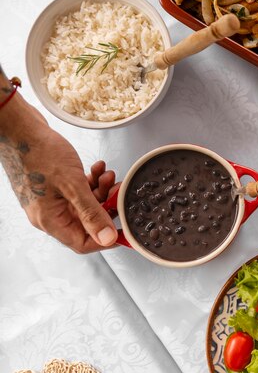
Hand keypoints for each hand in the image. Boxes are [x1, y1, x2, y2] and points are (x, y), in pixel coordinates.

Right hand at [0, 98, 117, 252]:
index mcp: (50, 220)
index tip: (123, 224)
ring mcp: (51, 200)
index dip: (106, 237)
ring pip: (85, 204)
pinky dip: (91, 181)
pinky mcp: (53, 186)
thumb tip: (107, 238)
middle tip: (118, 191)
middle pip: (87, 222)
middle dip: (106, 206)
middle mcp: (49, 214)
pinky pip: (79, 191)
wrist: (19, 128)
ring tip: (108, 175)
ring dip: (101, 190)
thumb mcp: (72, 185)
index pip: (83, 244)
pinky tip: (98, 169)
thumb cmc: (38, 152)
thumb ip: (91, 213)